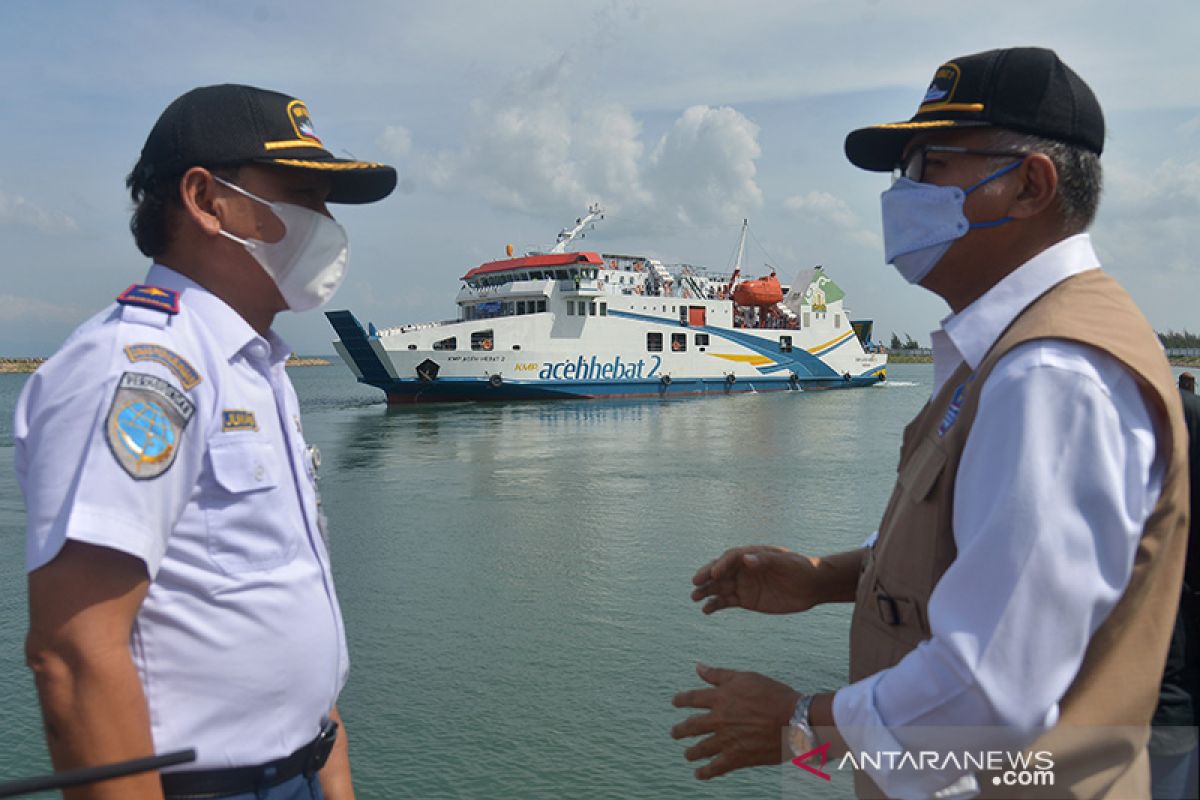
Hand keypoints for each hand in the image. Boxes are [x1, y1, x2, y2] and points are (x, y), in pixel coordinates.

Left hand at [671, 663, 799, 779]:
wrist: (794, 719)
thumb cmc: (774, 695)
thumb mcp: (746, 677)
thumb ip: (719, 674)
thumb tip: (698, 667)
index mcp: (721, 698)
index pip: (693, 698)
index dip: (682, 700)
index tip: (675, 702)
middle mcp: (719, 719)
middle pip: (692, 726)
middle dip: (681, 730)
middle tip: (674, 733)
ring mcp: (727, 739)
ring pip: (701, 748)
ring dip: (691, 752)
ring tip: (686, 754)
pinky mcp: (738, 757)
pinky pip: (717, 767)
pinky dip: (706, 772)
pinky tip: (699, 774)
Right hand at [691, 546, 820, 614]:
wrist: (812, 586)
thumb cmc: (800, 568)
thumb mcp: (785, 562)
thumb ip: (765, 560)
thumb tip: (746, 558)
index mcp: (752, 555)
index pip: (732, 557)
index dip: (721, 564)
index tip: (714, 573)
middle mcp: (744, 569)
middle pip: (721, 571)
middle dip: (707, 576)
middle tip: (695, 583)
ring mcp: (744, 584)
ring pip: (720, 587)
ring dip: (706, 591)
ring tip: (694, 597)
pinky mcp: (746, 600)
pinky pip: (726, 602)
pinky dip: (715, 605)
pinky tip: (706, 610)